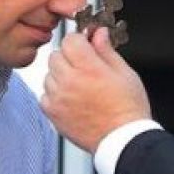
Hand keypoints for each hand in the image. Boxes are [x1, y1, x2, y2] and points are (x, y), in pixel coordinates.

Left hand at [41, 28, 150, 151]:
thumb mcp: (124, 72)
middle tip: (84, 66)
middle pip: (56, 55)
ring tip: (80, 85)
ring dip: (60, 75)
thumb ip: (106, 50)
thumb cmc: (128, 108)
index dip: (79, 40)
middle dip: (69, 56)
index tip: (86, 45)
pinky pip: (45, 95)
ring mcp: (59, 99)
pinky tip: (72, 98)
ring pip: (49, 74)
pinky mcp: (53, 114)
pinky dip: (55, 94)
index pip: (70, 40)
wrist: (122, 139)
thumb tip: (98, 34)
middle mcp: (70, 82)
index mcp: (89, 68)